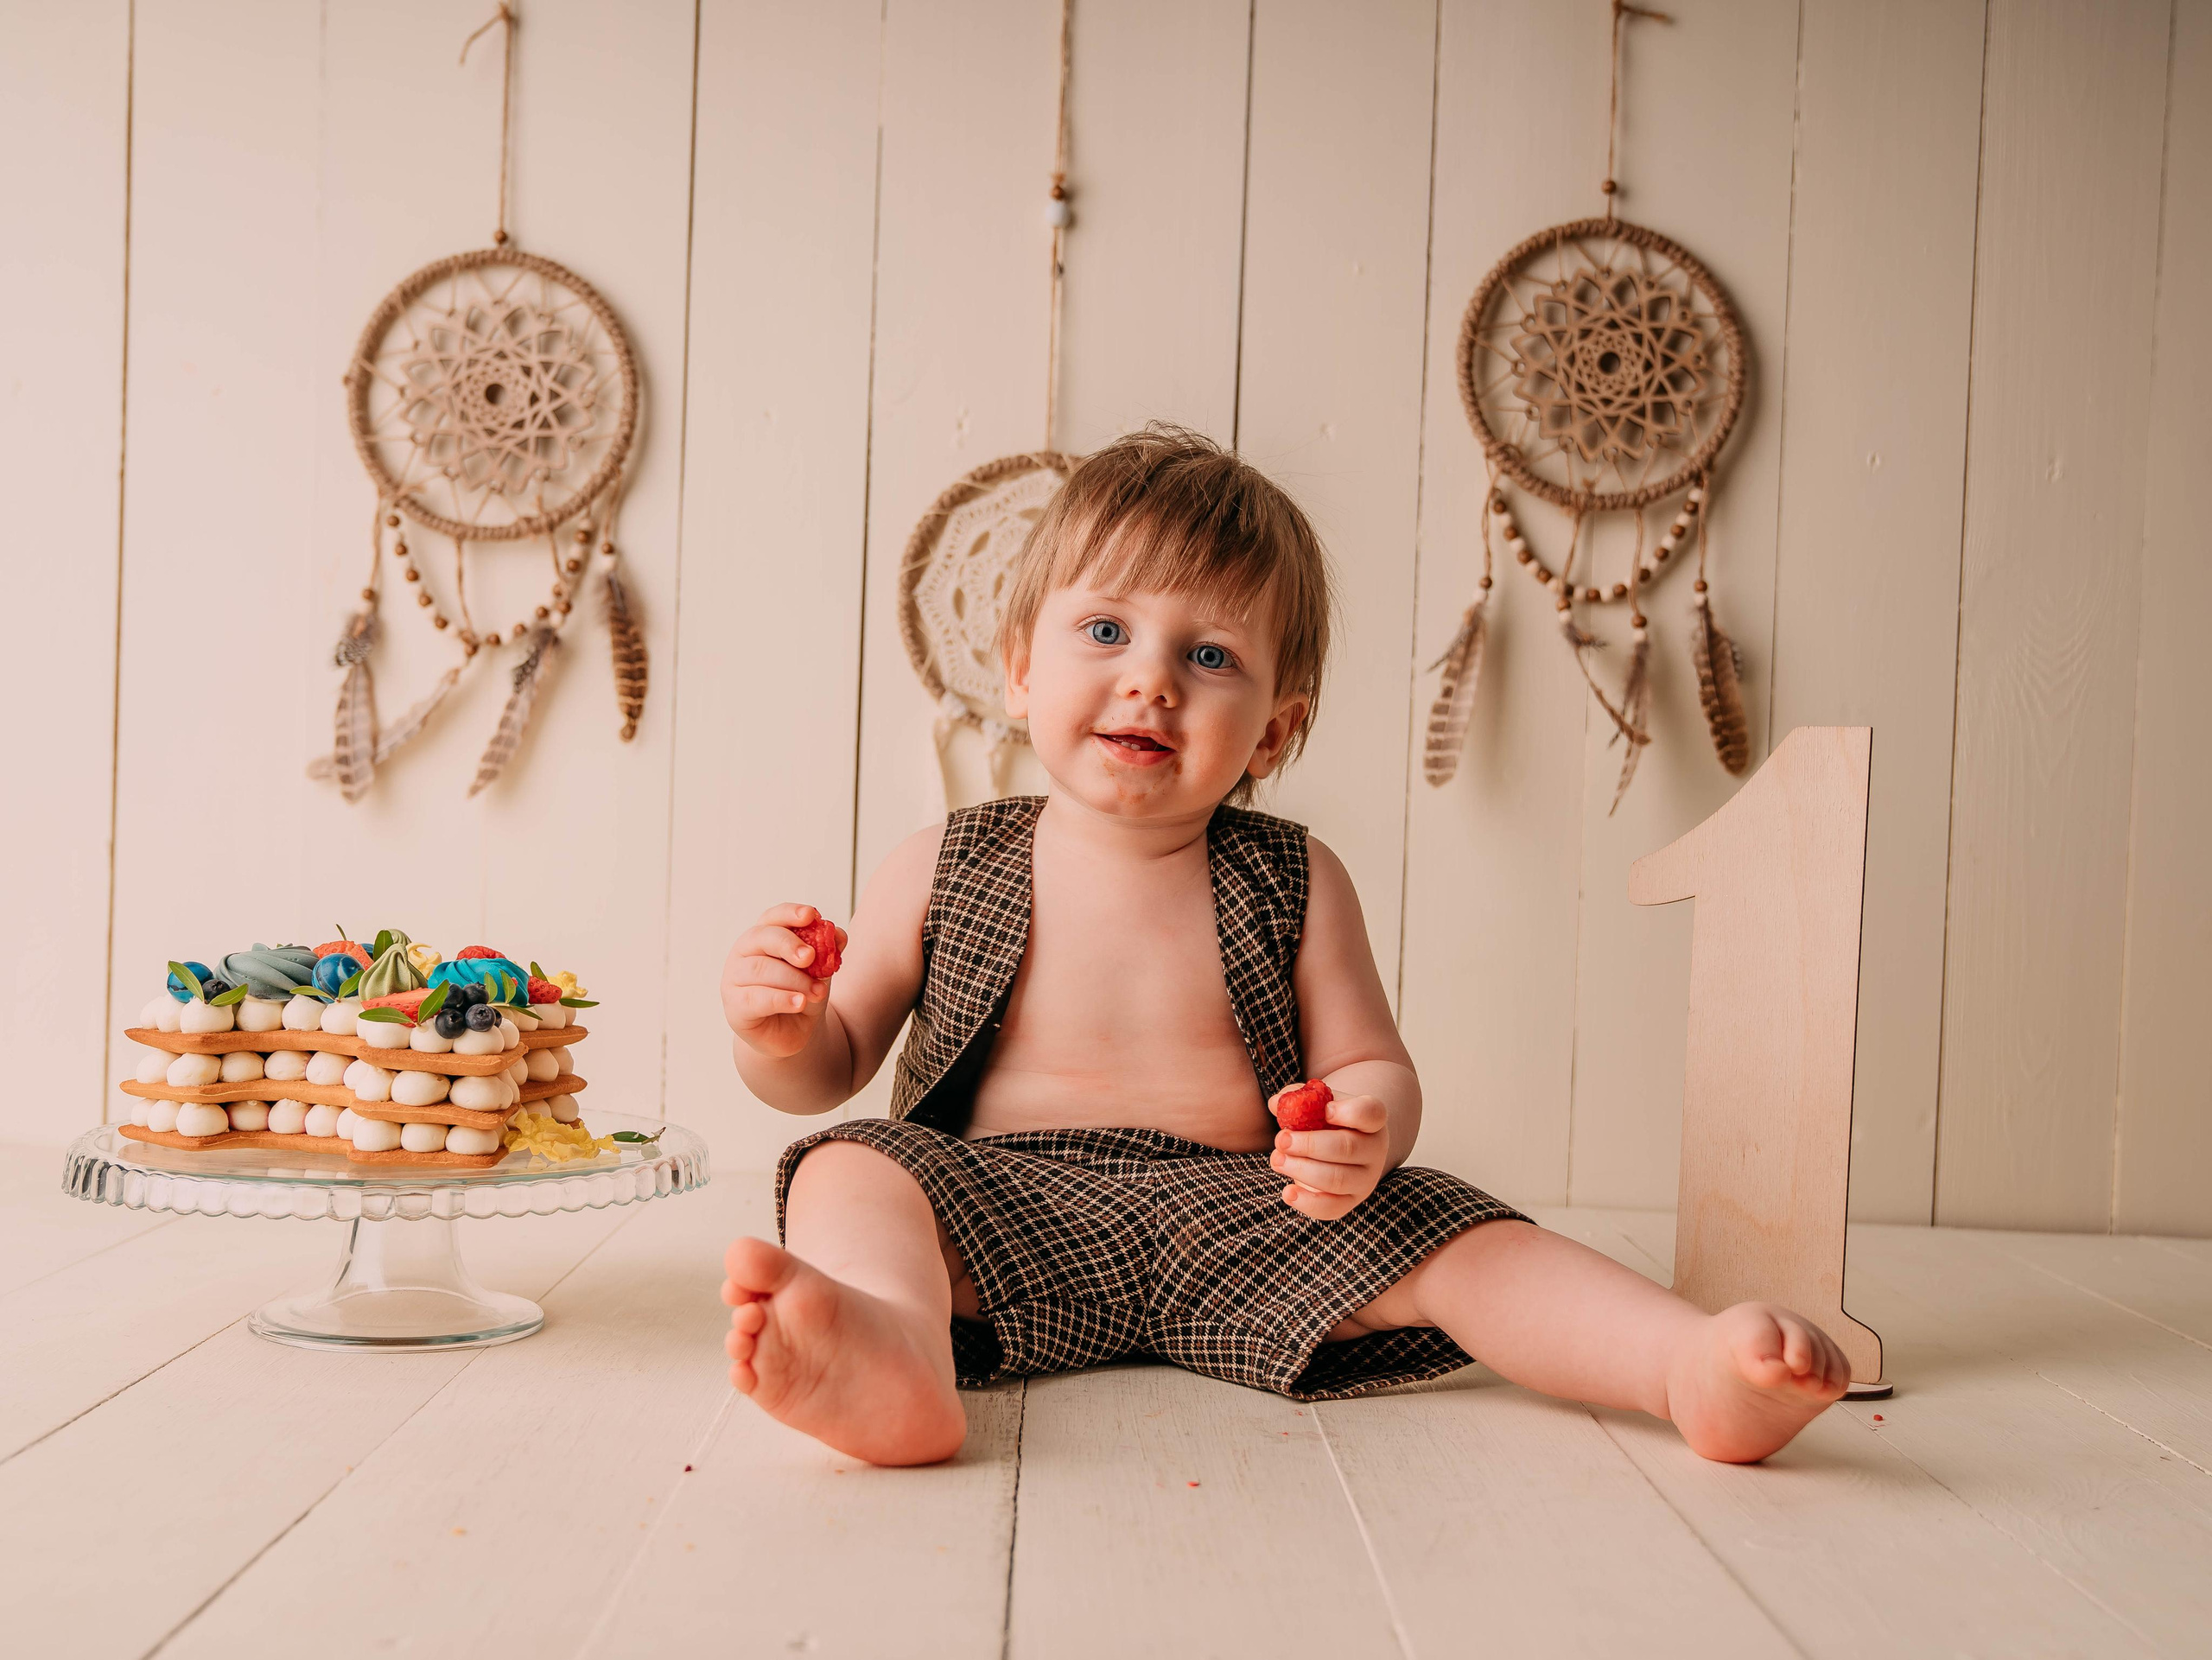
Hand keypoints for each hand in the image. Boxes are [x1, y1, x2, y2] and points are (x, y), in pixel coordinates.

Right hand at [721, 903, 845, 1057]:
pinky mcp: (735, 1007)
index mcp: (762, 938)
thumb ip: (827, 953)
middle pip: (762, 938)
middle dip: (789, 944)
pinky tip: (800, 1003)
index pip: (772, 917)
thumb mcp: (819, 973)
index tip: (810, 915)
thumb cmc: (801, 995)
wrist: (792, 1034)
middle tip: (811, 956)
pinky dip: (781, 999)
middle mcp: (743, 954)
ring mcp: (734, 980)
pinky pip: (756, 998)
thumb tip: (838, 935)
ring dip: (794, 980)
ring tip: (818, 992)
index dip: (790, 913)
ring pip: (761, 969)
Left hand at [1267, 1087, 1388, 1219]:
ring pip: (1336, 1179)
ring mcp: (1365, 1179)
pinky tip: (1288, 1192)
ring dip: (1301, 1169)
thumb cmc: (1323, 1121)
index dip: (1349, 1112)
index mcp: (1371, 1119)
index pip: (1371, 1113)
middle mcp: (1374, 1149)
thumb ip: (1296, 1099)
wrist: (1333, 1150)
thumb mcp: (1314, 1105)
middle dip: (1309, 1144)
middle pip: (1346, 1147)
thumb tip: (1275, 1104)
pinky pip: (1331, 1208)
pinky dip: (1307, 1202)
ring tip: (1277, 1160)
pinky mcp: (1349, 1201)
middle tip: (1281, 1140)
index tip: (1325, 1111)